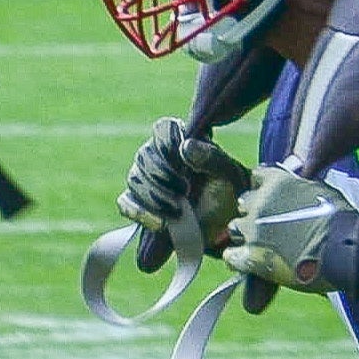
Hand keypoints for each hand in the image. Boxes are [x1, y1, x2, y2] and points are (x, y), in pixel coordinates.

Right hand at [120, 118, 251, 272]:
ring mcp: (146, 180)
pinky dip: (140, 212)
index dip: (167, 143)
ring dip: (154, 196)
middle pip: (144, 156)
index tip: (184, 162)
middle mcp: (160, 156)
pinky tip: (162, 223)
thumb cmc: (233, 194)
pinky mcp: (139, 205)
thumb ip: (212, 159)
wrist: (229, 228)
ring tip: (178, 211)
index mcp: (183, 141)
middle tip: (185, 192)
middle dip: (163, 176)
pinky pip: (125, 202)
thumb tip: (185, 147)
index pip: (162, 129)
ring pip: (134, 179)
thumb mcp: (232, 176)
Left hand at [224, 161, 358, 304]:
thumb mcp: (320, 190)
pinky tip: (248, 264)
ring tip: (260, 246)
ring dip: (245, 235)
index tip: (270, 199)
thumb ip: (299, 188)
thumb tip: (296, 187)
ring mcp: (254, 229)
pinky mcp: (252, 256)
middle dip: (254, 213)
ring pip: (235, 228)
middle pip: (244, 203)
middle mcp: (260, 201)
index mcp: (277, 181)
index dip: (263, 189)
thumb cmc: (340, 220)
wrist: (345, 248)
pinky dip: (238, 260)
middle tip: (269, 227)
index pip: (257, 176)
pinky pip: (231, 257)